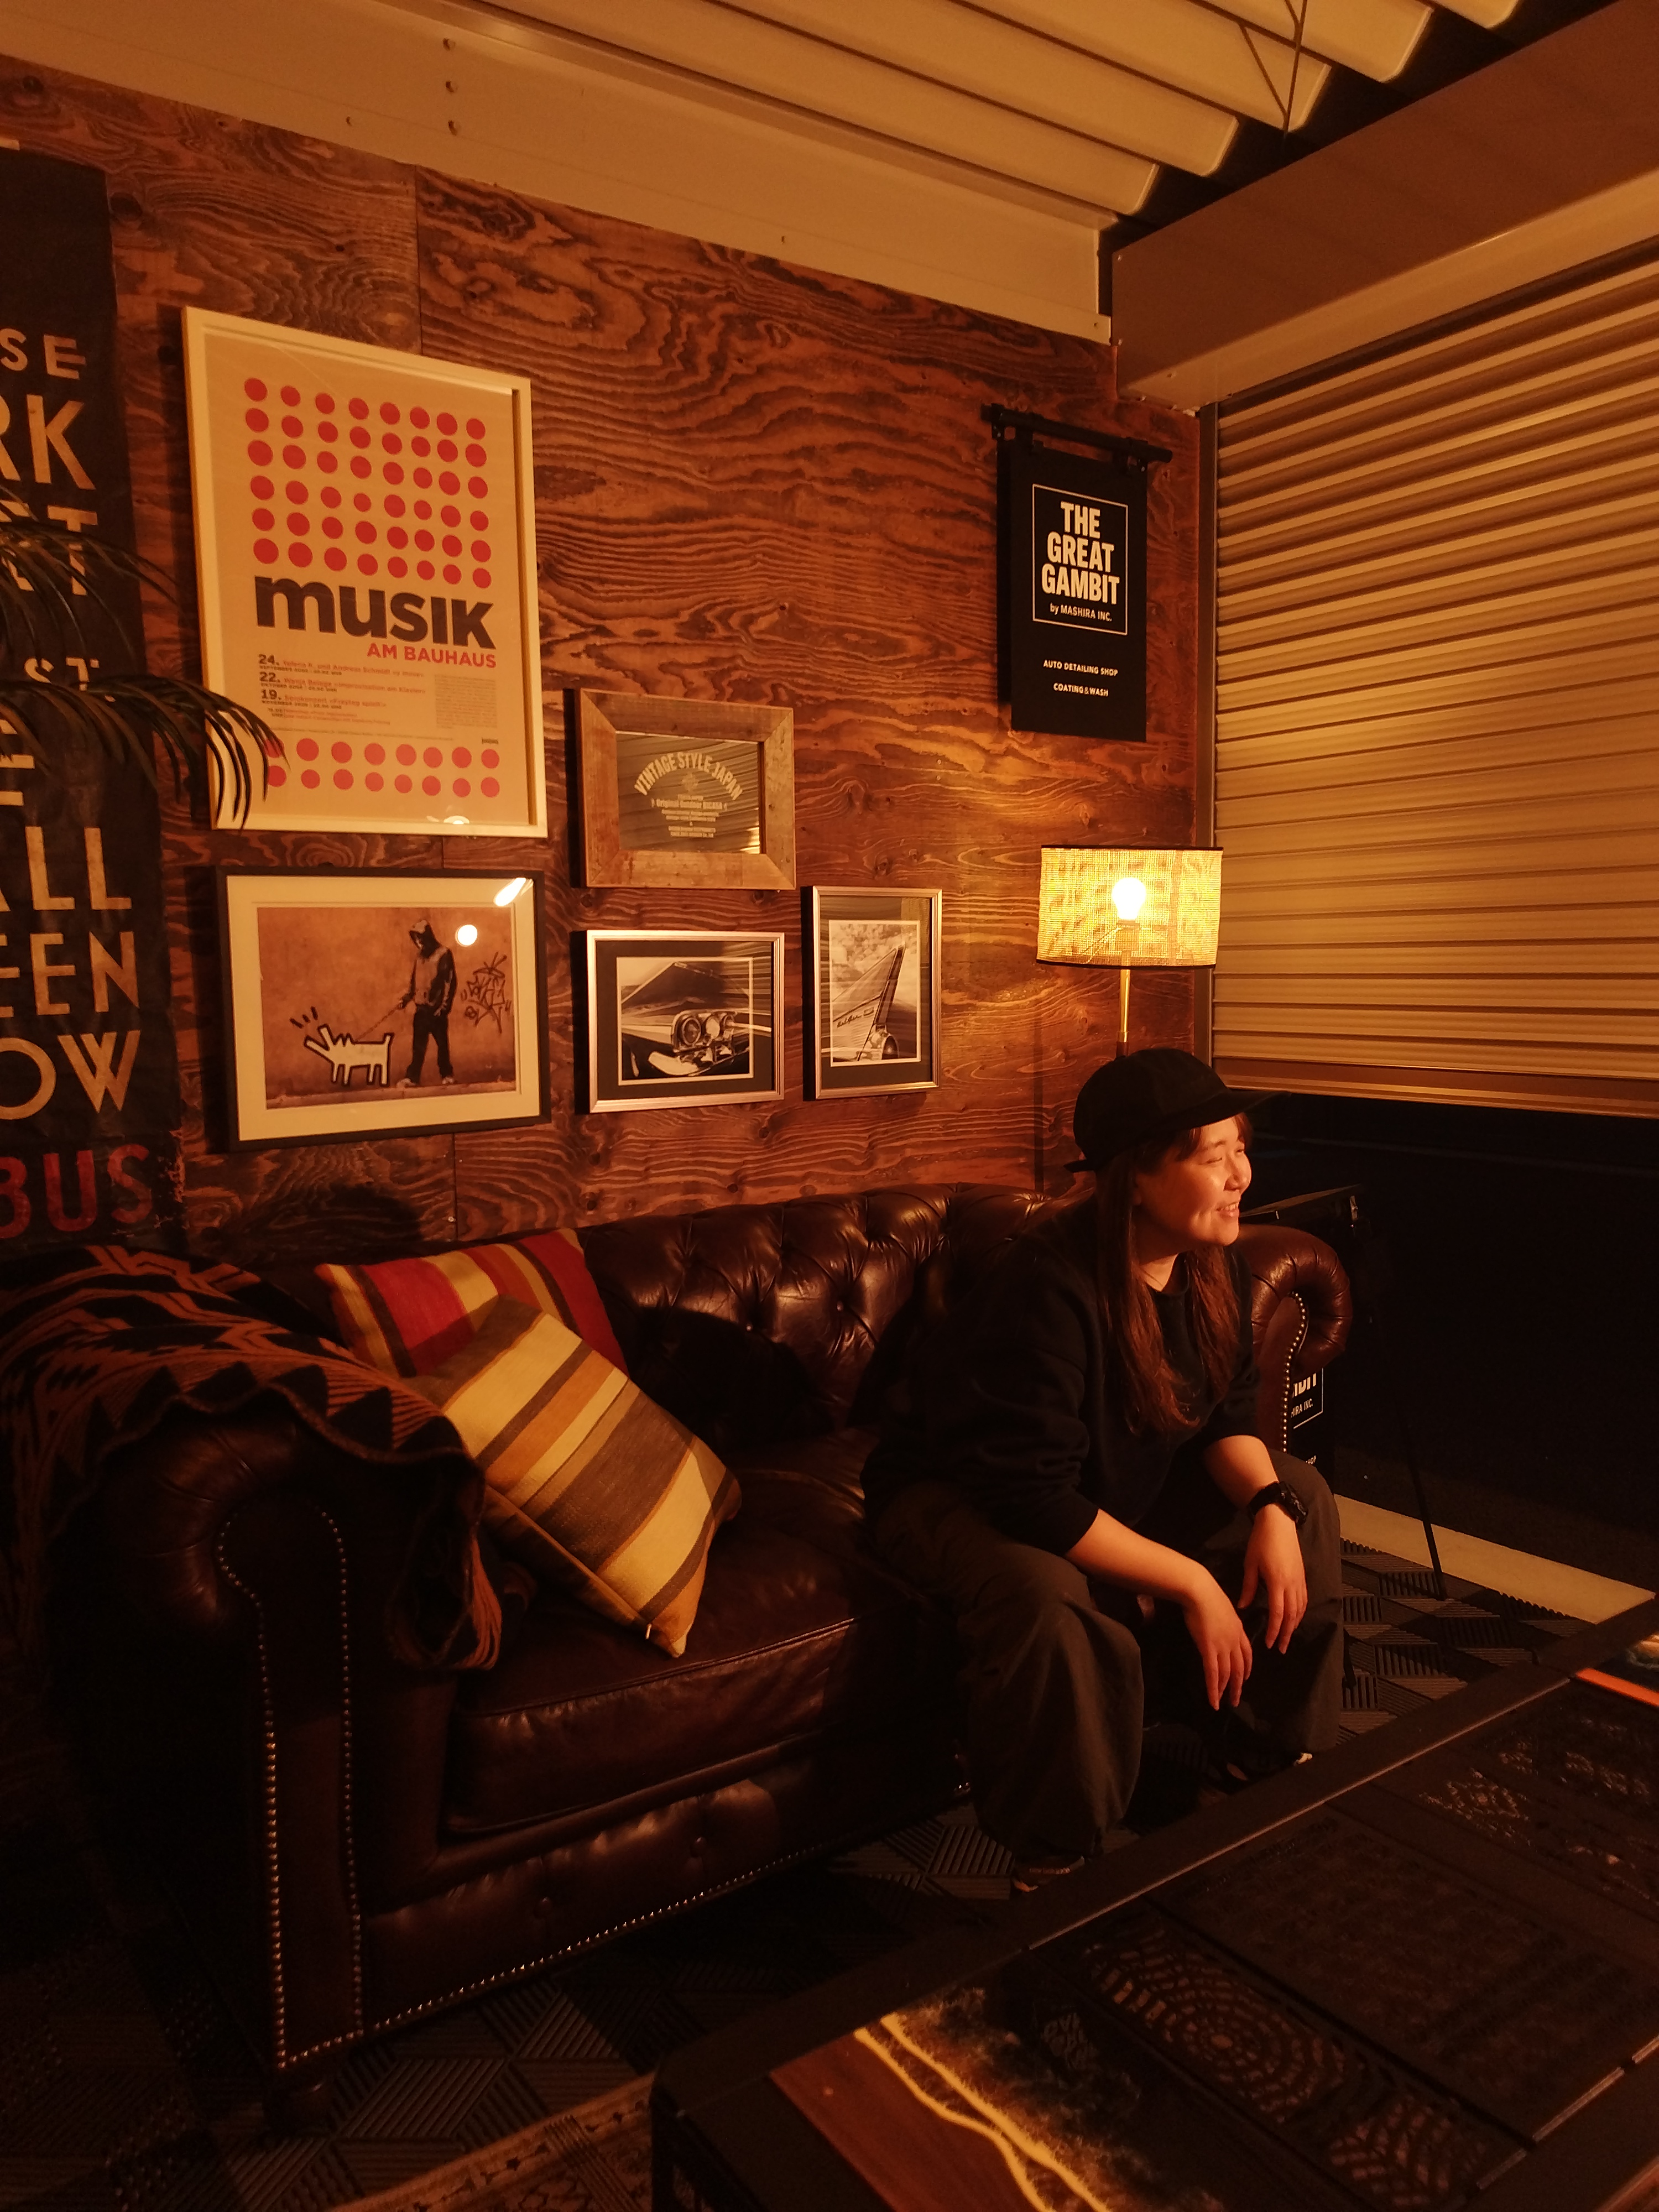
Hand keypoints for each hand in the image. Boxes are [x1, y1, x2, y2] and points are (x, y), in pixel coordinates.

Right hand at [1178, 1567, 1252, 1710]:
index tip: (1246, 1677)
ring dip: (1226, 1690)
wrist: (1200, 1591)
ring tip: (1224, 1702)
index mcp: (1238, 1630)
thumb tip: (1220, 1623)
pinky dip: (1213, 1689)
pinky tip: (1213, 1701)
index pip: (1247, 1653)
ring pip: (1227, 1674)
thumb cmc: (1207, 1595)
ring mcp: (1222, 1646)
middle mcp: (1234, 1641)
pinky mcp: (1209, 1649)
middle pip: (1239, 1668)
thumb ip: (1224, 1620)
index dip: (1247, 1667)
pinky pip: (1213, 1674)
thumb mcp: (1222, 1608)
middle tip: (1236, 1699)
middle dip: (1238, 1685)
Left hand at [1239, 1504, 1307, 1653]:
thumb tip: (1242, 1607)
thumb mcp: (1250, 1565)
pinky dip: (1300, 1612)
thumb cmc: (1261, 1542)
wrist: (1279, 1523)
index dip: (1274, 1631)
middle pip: (1292, 1616)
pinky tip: (1295, 1618)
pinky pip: (1304, 1600)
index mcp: (1277, 1582)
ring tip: (1287, 1638)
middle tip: (1280, 1648)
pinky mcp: (1302, 1576)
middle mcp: (1292, 1584)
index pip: (1278, 1614)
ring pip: (1300, 1609)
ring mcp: (1299, 1580)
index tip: (1269, 1643)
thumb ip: (1248, 1587)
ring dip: (1294, 1625)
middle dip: (1286, 1634)